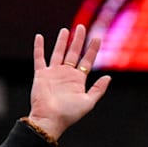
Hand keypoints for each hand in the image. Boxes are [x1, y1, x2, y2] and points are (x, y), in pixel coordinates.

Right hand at [25, 24, 111, 141]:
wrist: (50, 119)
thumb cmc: (69, 114)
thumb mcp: (88, 102)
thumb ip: (98, 89)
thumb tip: (108, 77)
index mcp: (78, 80)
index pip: (87, 60)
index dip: (92, 49)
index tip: (97, 37)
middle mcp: (66, 74)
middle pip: (73, 53)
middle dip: (78, 40)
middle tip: (82, 27)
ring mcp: (53, 73)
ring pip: (58, 53)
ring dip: (62, 41)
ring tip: (66, 30)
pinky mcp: (41, 74)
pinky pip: (39, 58)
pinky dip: (39, 48)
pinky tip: (39, 37)